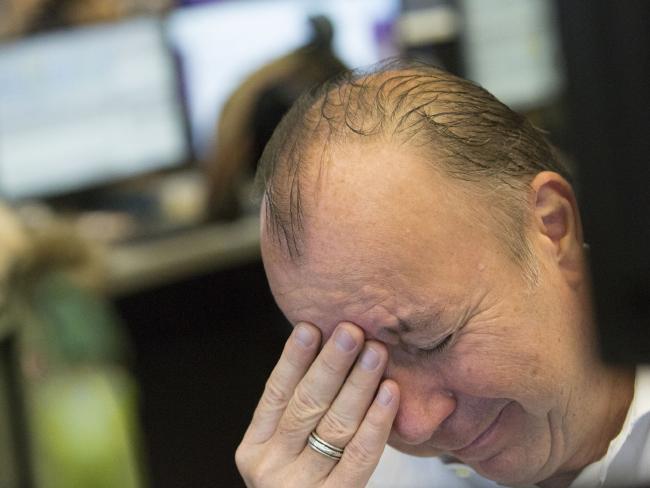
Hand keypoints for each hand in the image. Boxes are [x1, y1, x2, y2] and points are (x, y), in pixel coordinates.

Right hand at [236, 322, 398, 487]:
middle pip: (306, 406)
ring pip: (334, 427)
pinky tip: (389, 392)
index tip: (310, 326)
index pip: (274, 395)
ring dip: (358, 385)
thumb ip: (297, 414)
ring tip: (375, 352)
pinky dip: (377, 421)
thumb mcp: (283, 452)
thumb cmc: (299, 484)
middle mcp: (270, 468)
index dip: (292, 359)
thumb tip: (325, 350)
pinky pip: (359, 456)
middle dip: (331, 364)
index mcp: (253, 449)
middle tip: (352, 330)